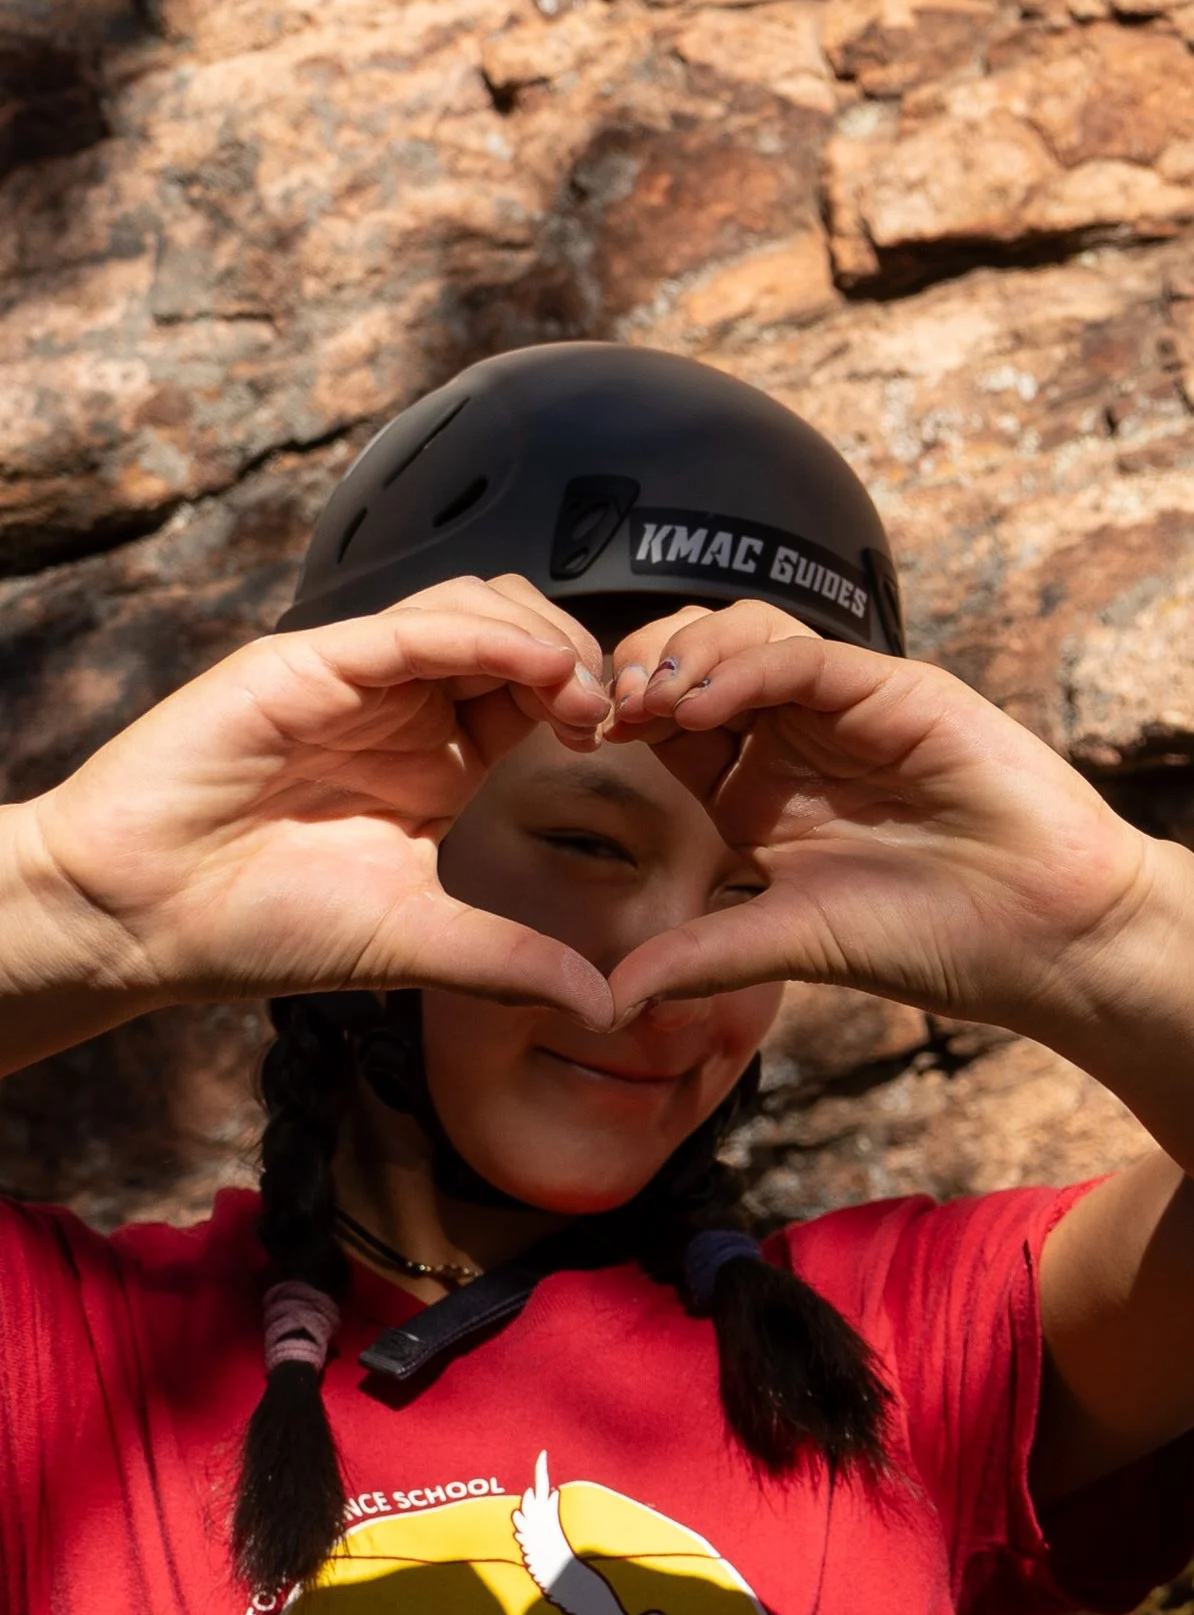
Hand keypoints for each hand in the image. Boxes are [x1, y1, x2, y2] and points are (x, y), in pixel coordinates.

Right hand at [14, 580, 616, 1021]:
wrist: (138, 918)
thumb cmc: (259, 928)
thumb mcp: (415, 944)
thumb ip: (511, 963)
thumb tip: (610, 1007)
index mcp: (435, 761)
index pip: (535, 694)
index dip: (593, 705)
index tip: (634, 745)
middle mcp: (401, 707)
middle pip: (519, 631)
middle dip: (584, 658)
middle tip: (619, 714)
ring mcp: (356, 678)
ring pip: (474, 607)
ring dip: (546, 638)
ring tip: (582, 696)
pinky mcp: (309, 662)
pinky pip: (414, 624)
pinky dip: (485, 635)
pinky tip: (536, 670)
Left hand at [601, 604, 1157, 1029]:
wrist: (1047, 933)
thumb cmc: (936, 940)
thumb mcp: (792, 944)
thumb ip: (702, 955)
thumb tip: (607, 1003)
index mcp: (766, 793)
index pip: (674, 727)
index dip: (623, 722)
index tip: (579, 742)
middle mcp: (800, 739)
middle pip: (697, 662)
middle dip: (638, 670)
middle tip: (604, 710)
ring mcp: (847, 708)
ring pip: (745, 636)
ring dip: (684, 655)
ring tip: (648, 701)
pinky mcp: (895, 690)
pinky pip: (805, 655)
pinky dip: (746, 667)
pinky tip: (706, 703)